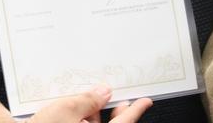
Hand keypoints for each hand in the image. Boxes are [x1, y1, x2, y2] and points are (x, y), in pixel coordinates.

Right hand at [27, 85, 151, 122]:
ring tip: (87, 100)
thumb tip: (104, 93)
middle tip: (115, 97)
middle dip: (112, 112)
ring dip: (93, 117)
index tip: (146, 101)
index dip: (135, 111)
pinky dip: (81, 122)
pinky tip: (75, 111)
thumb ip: (89, 100)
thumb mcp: (66, 109)